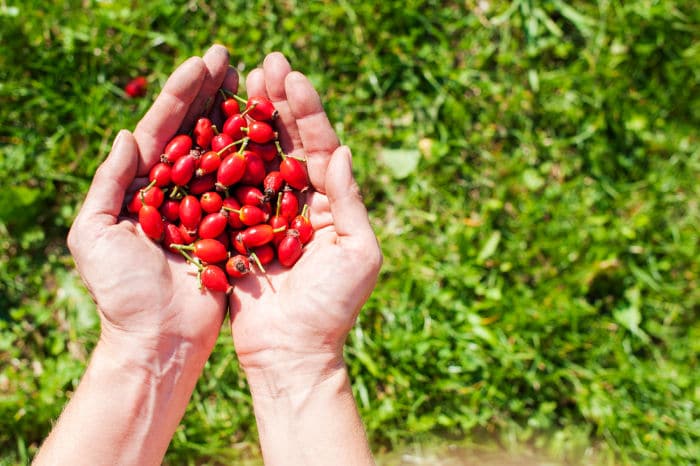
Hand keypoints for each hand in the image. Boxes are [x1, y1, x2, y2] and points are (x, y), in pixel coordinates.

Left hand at [68, 45, 234, 359]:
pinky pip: (247, 190)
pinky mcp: (233, 229)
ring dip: (237, 119)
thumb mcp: (94, 235)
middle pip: (194, 134)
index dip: (181, 95)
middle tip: (231, 59)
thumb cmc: (121, 293)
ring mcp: (207, 208)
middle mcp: (175, 191)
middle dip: (211, 96)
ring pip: (224, 155)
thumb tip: (127, 134)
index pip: (161, 130)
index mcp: (140, 187)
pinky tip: (274, 134)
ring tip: (255, 84)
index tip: (204, 62)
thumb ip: (108, 183)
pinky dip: (259, 162)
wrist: (159, 340)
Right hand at [229, 53, 382, 392]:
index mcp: (330, 204)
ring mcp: (264, 215)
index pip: (320, 148)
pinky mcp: (236, 233)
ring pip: (256, 160)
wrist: (293, 354)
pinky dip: (220, 162)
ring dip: (249, 123)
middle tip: (265, 64)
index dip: (307, 112)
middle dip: (278, 105)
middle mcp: (298, 203)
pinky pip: (227, 192)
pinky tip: (211, 129)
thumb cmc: (334, 309)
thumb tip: (344, 151)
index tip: (292, 76)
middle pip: (287, 145)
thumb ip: (349, 202)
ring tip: (240, 84)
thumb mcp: (357, 254)